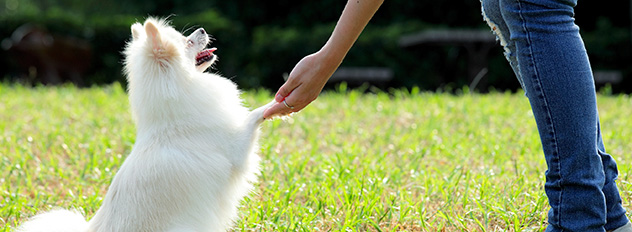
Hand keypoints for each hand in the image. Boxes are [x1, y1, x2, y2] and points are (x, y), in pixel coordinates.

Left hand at [262, 0, 382, 118]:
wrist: (327, 62)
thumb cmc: (309, 67)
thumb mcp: (293, 78)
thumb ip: (285, 90)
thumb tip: (277, 100)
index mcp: (298, 97)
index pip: (282, 107)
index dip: (272, 111)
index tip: (264, 114)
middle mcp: (304, 100)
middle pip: (288, 110)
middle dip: (278, 112)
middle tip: (269, 113)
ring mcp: (310, 98)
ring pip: (295, 108)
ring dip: (286, 109)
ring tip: (277, 109)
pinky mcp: (313, 94)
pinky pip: (301, 104)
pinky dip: (293, 105)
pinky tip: (290, 102)